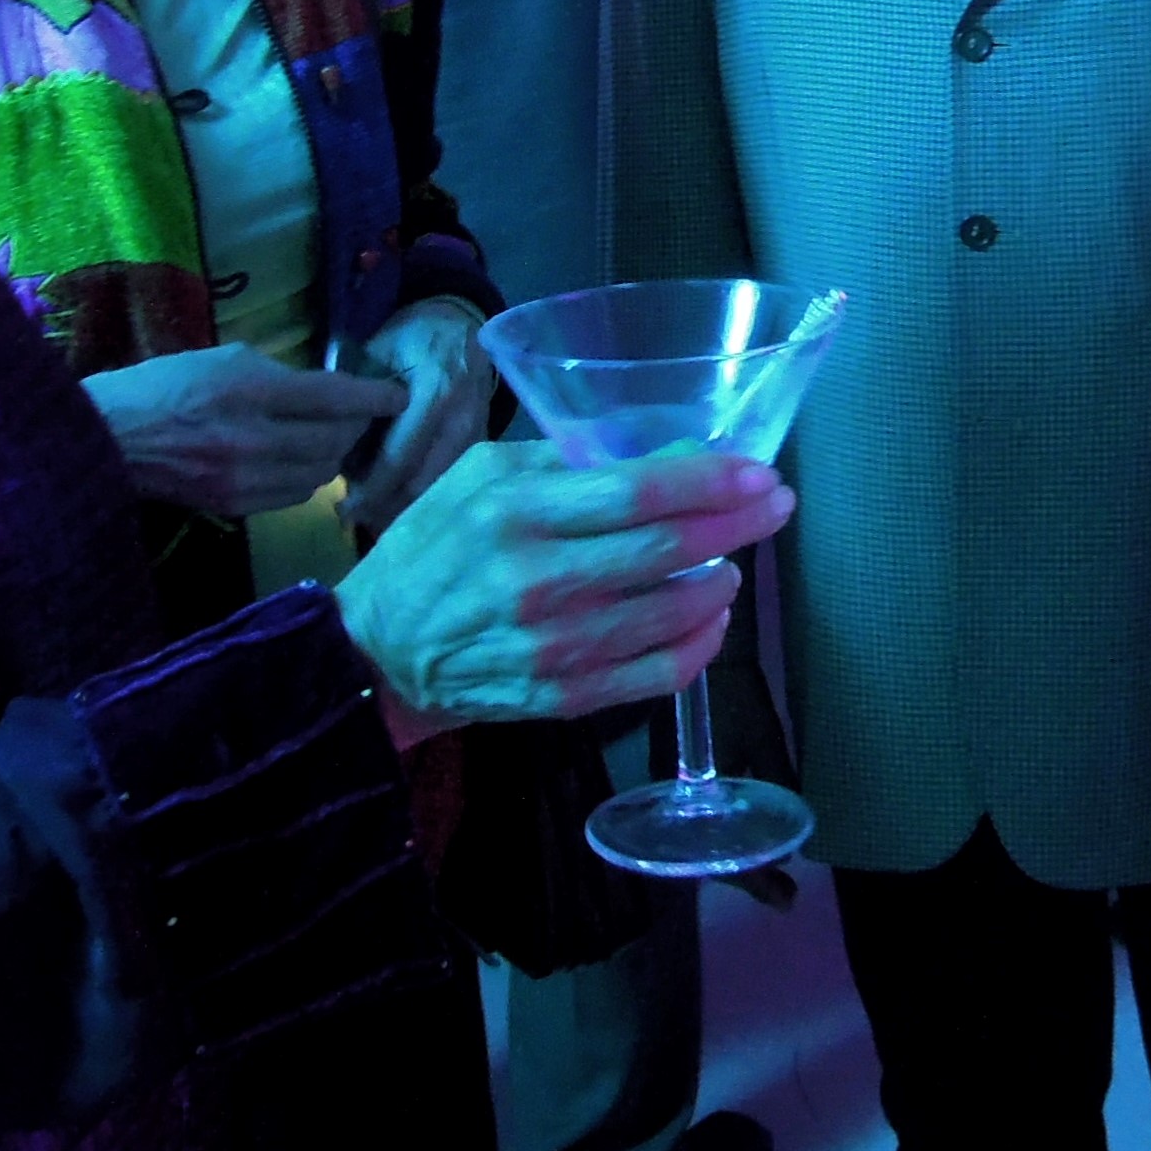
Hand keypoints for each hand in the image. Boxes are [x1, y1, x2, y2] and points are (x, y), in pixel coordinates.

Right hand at [82, 345, 402, 515]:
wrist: (108, 438)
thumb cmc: (163, 386)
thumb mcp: (221, 359)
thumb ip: (276, 374)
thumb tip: (322, 388)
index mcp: (247, 392)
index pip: (330, 397)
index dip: (372, 397)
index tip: (396, 394)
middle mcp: (251, 440)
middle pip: (333, 441)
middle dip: (356, 427)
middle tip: (359, 413)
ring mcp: (243, 480)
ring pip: (318, 475)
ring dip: (334, 455)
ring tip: (331, 437)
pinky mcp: (234, 507)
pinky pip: (292, 496)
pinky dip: (307, 477)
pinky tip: (300, 461)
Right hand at [334, 440, 790, 731]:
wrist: (376, 653)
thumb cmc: (431, 549)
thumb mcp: (479, 478)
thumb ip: (565, 463)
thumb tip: (659, 453)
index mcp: (517, 513)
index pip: (637, 492)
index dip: (709, 479)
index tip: (759, 469)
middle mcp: (541, 581)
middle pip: (668, 550)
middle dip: (738, 522)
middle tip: (775, 504)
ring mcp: (557, 647)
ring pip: (675, 615)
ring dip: (721, 583)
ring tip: (730, 562)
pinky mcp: (565, 697)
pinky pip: (660, 674)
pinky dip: (701, 644)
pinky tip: (708, 619)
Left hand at [341, 297, 492, 536]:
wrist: (460, 325)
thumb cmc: (411, 337)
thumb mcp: (378, 357)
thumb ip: (361, 405)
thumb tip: (341, 461)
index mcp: (436, 392)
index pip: (400, 457)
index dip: (370, 489)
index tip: (343, 510)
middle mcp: (463, 418)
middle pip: (422, 483)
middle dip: (386, 507)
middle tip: (353, 517)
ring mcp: (478, 433)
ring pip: (439, 488)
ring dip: (404, 507)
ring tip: (371, 516)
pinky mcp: (482, 443)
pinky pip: (451, 481)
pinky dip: (423, 496)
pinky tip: (397, 503)